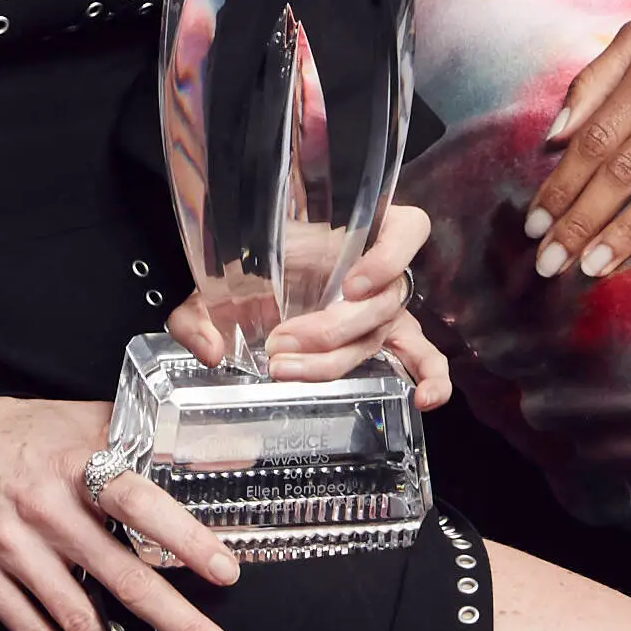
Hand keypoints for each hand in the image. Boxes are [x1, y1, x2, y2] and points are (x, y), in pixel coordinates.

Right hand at [0, 396, 247, 630]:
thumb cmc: (10, 433)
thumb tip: (203, 448)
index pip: (139, 504)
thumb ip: (131, 435)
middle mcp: (46, 512)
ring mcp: (11, 551)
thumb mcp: (70, 418)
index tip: (225, 572)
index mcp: (74, 466)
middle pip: (122, 576)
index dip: (184, 537)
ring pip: (78, 618)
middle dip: (179, 625)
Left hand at [173, 200, 451, 413]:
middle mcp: (375, 268)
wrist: (236, 274)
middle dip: (331, 329)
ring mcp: (377, 306)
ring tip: (287, 368)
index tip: (350, 284)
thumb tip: (209, 349)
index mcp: (355, 228)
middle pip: (383, 302)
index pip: (407, 231)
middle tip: (280, 342)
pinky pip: (420, 357)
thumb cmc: (239, 260)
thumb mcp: (211, 272)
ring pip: (379, 336)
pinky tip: (422, 401)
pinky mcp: (377, 337)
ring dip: (334, 359)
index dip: (388, 258)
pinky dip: (431, 378)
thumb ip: (200, 308)